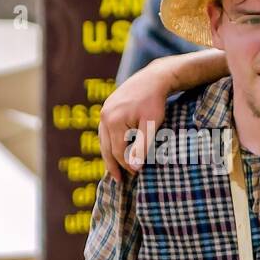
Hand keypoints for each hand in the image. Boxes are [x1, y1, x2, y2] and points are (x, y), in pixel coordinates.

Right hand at [99, 59, 173, 179]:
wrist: (153, 79)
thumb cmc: (155, 103)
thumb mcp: (151, 126)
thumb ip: (141, 147)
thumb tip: (134, 168)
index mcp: (114, 122)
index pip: (117, 152)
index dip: (126, 166)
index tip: (135, 176)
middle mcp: (105, 116)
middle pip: (106, 147)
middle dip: (113, 165)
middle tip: (119, 181)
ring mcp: (104, 111)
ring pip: (104, 139)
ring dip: (109, 155)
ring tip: (116, 169)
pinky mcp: (108, 107)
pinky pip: (106, 130)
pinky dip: (110, 142)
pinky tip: (116, 149)